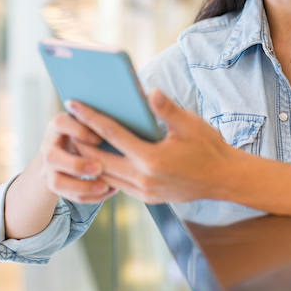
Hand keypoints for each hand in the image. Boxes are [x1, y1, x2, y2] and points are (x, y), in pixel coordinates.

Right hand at [37, 111, 118, 204]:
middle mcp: (49, 146)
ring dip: (82, 186)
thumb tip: (135, 110)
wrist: (63, 147)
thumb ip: (102, 117)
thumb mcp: (88, 118)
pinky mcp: (56, 184)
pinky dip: (89, 196)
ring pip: (57, 183)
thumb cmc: (87, 127)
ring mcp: (49, 168)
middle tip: (99, 167)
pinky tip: (109, 191)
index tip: (98, 138)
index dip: (78, 130)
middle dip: (77, 164)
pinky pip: (69, 196)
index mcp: (58, 125)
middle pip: (52, 157)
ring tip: (105, 186)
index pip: (60, 123)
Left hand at [66, 90, 233, 204]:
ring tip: (77, 139)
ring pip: (105, 175)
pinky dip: (104, 171)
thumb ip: (165, 109)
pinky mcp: (147, 198)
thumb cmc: (208, 147)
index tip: (73, 104)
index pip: (112, 135)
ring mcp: (144, 191)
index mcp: (152, 159)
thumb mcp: (190, 124)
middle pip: (100, 159)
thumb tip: (147, 91)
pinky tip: (98, 158)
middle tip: (66, 123)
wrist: (224, 180)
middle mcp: (144, 178)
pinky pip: (117, 185)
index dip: (90, 117)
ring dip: (89, 159)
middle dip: (80, 140)